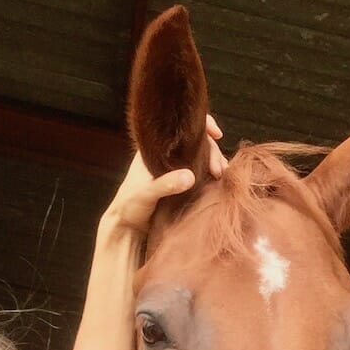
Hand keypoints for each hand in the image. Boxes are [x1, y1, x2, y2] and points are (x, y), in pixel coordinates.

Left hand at [103, 115, 226, 234]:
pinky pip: (200, 171)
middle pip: (196, 141)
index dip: (201, 124)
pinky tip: (218, 181)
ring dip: (214, 162)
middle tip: (219, 169)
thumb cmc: (129, 206)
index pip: (180, 126)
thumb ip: (166, 184)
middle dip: (212, 150)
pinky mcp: (181, 182)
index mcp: (154, 147)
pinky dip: (211, 173)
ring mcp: (175, 167)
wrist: (127, 225)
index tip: (216, 134)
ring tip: (222, 175)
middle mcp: (167, 154)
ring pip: (200, 156)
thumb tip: (190, 176)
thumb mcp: (145, 194)